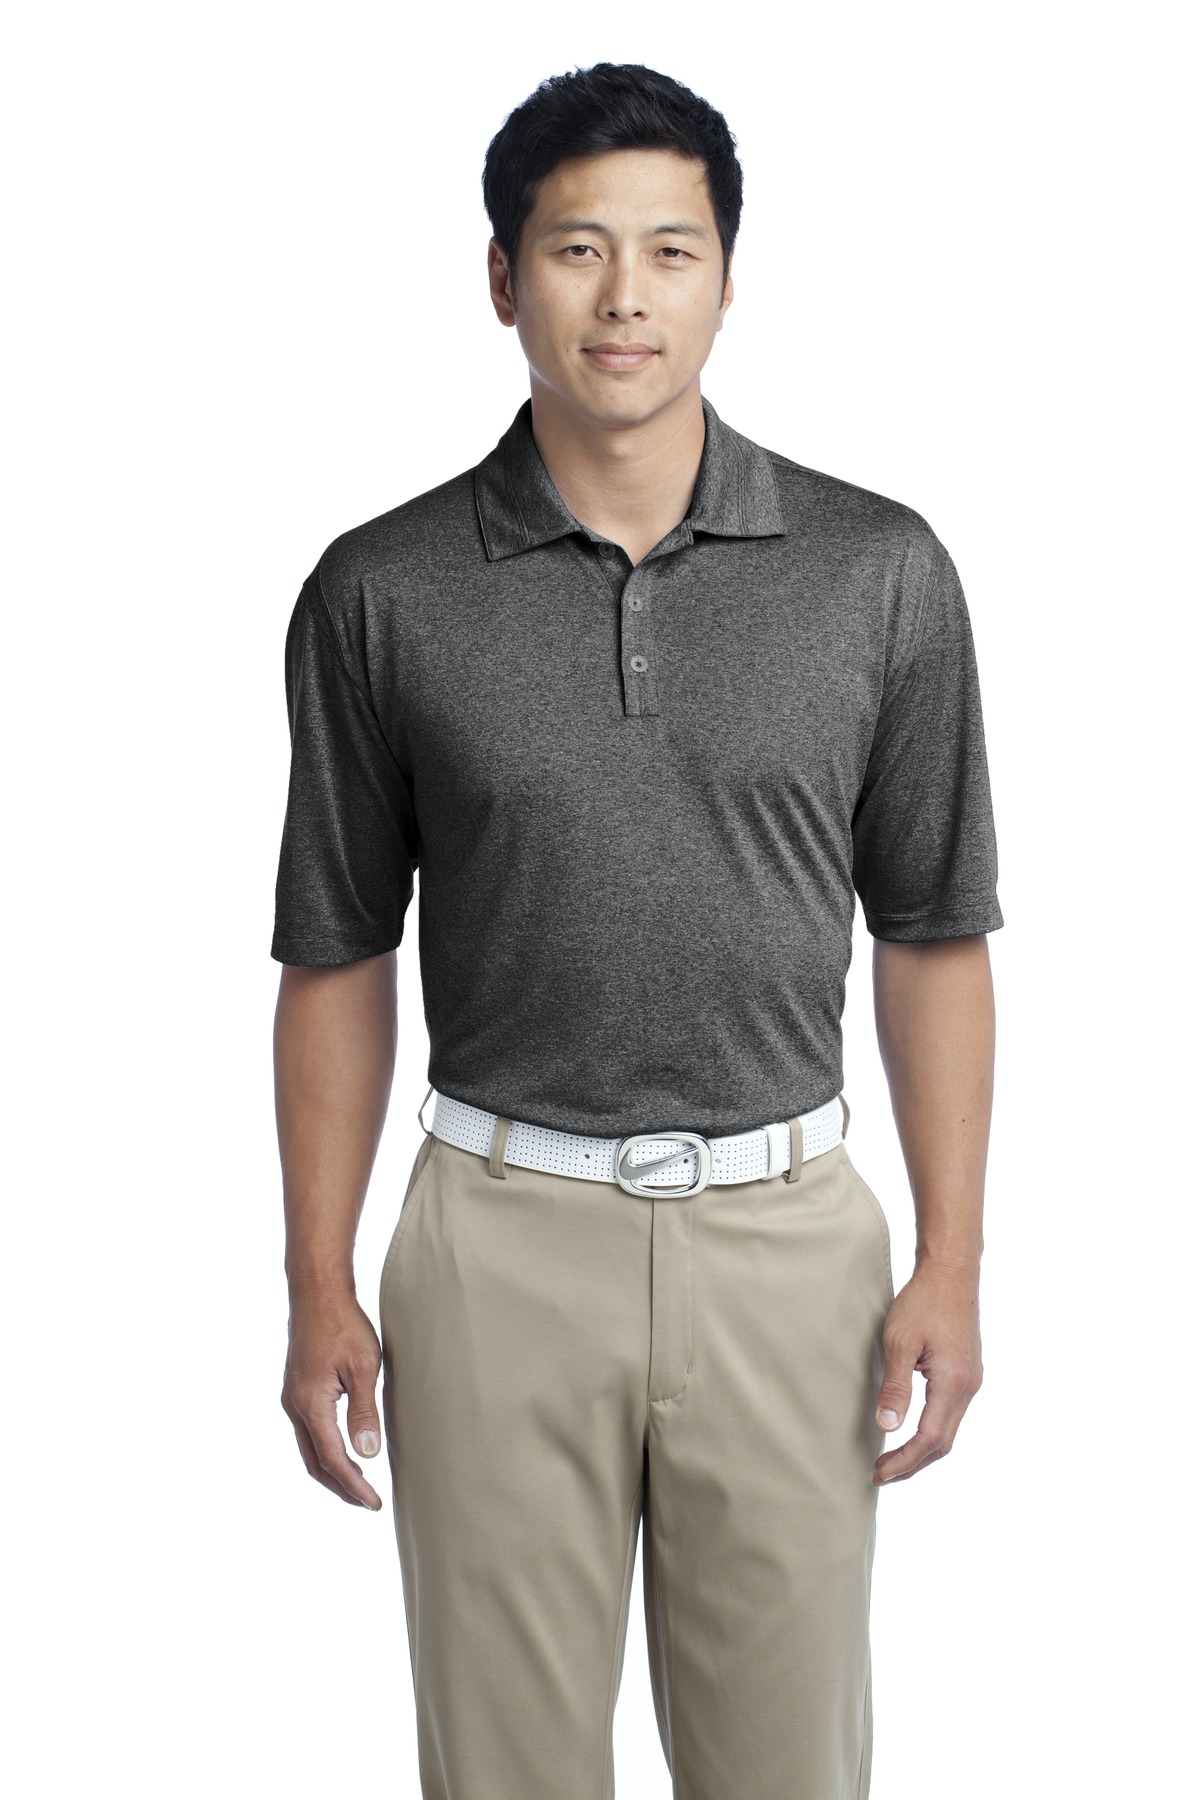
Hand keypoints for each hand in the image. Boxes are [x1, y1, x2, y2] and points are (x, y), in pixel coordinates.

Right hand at [281, 1287, 384, 1508]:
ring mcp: (291, 1399)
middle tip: (367, 1502)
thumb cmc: (343, 1324)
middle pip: (314, 1463)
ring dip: (331, 1472)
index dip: (354, 1486)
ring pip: (308, 1449)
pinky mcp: (295, 1390)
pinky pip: (308, 1433)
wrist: (316, 1293)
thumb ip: (364, 1412)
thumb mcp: (364, 1367)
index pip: (333, 1460)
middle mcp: (294, 1407)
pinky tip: (343, 1451)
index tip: (374, 1503)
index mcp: (311, 1404)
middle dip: (340, 1488)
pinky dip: (324, 1452)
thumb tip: (368, 1454)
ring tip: (358, 1484)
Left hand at [873, 1258, 982, 1484]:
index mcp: (952, 1383)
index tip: (879, 1473)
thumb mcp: (900, 1341)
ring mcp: (971, 1380)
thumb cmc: (923, 1301)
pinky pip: (951, 1413)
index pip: (929, 1439)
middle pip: (943, 1443)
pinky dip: (931, 1430)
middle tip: (882, 1474)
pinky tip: (911, 1429)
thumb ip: (895, 1386)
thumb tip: (887, 1426)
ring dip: (922, 1450)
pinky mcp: (967, 1372)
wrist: (951, 1273)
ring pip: (949, 1430)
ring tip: (892, 1458)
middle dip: (912, 1464)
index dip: (904, 1461)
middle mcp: (968, 1387)